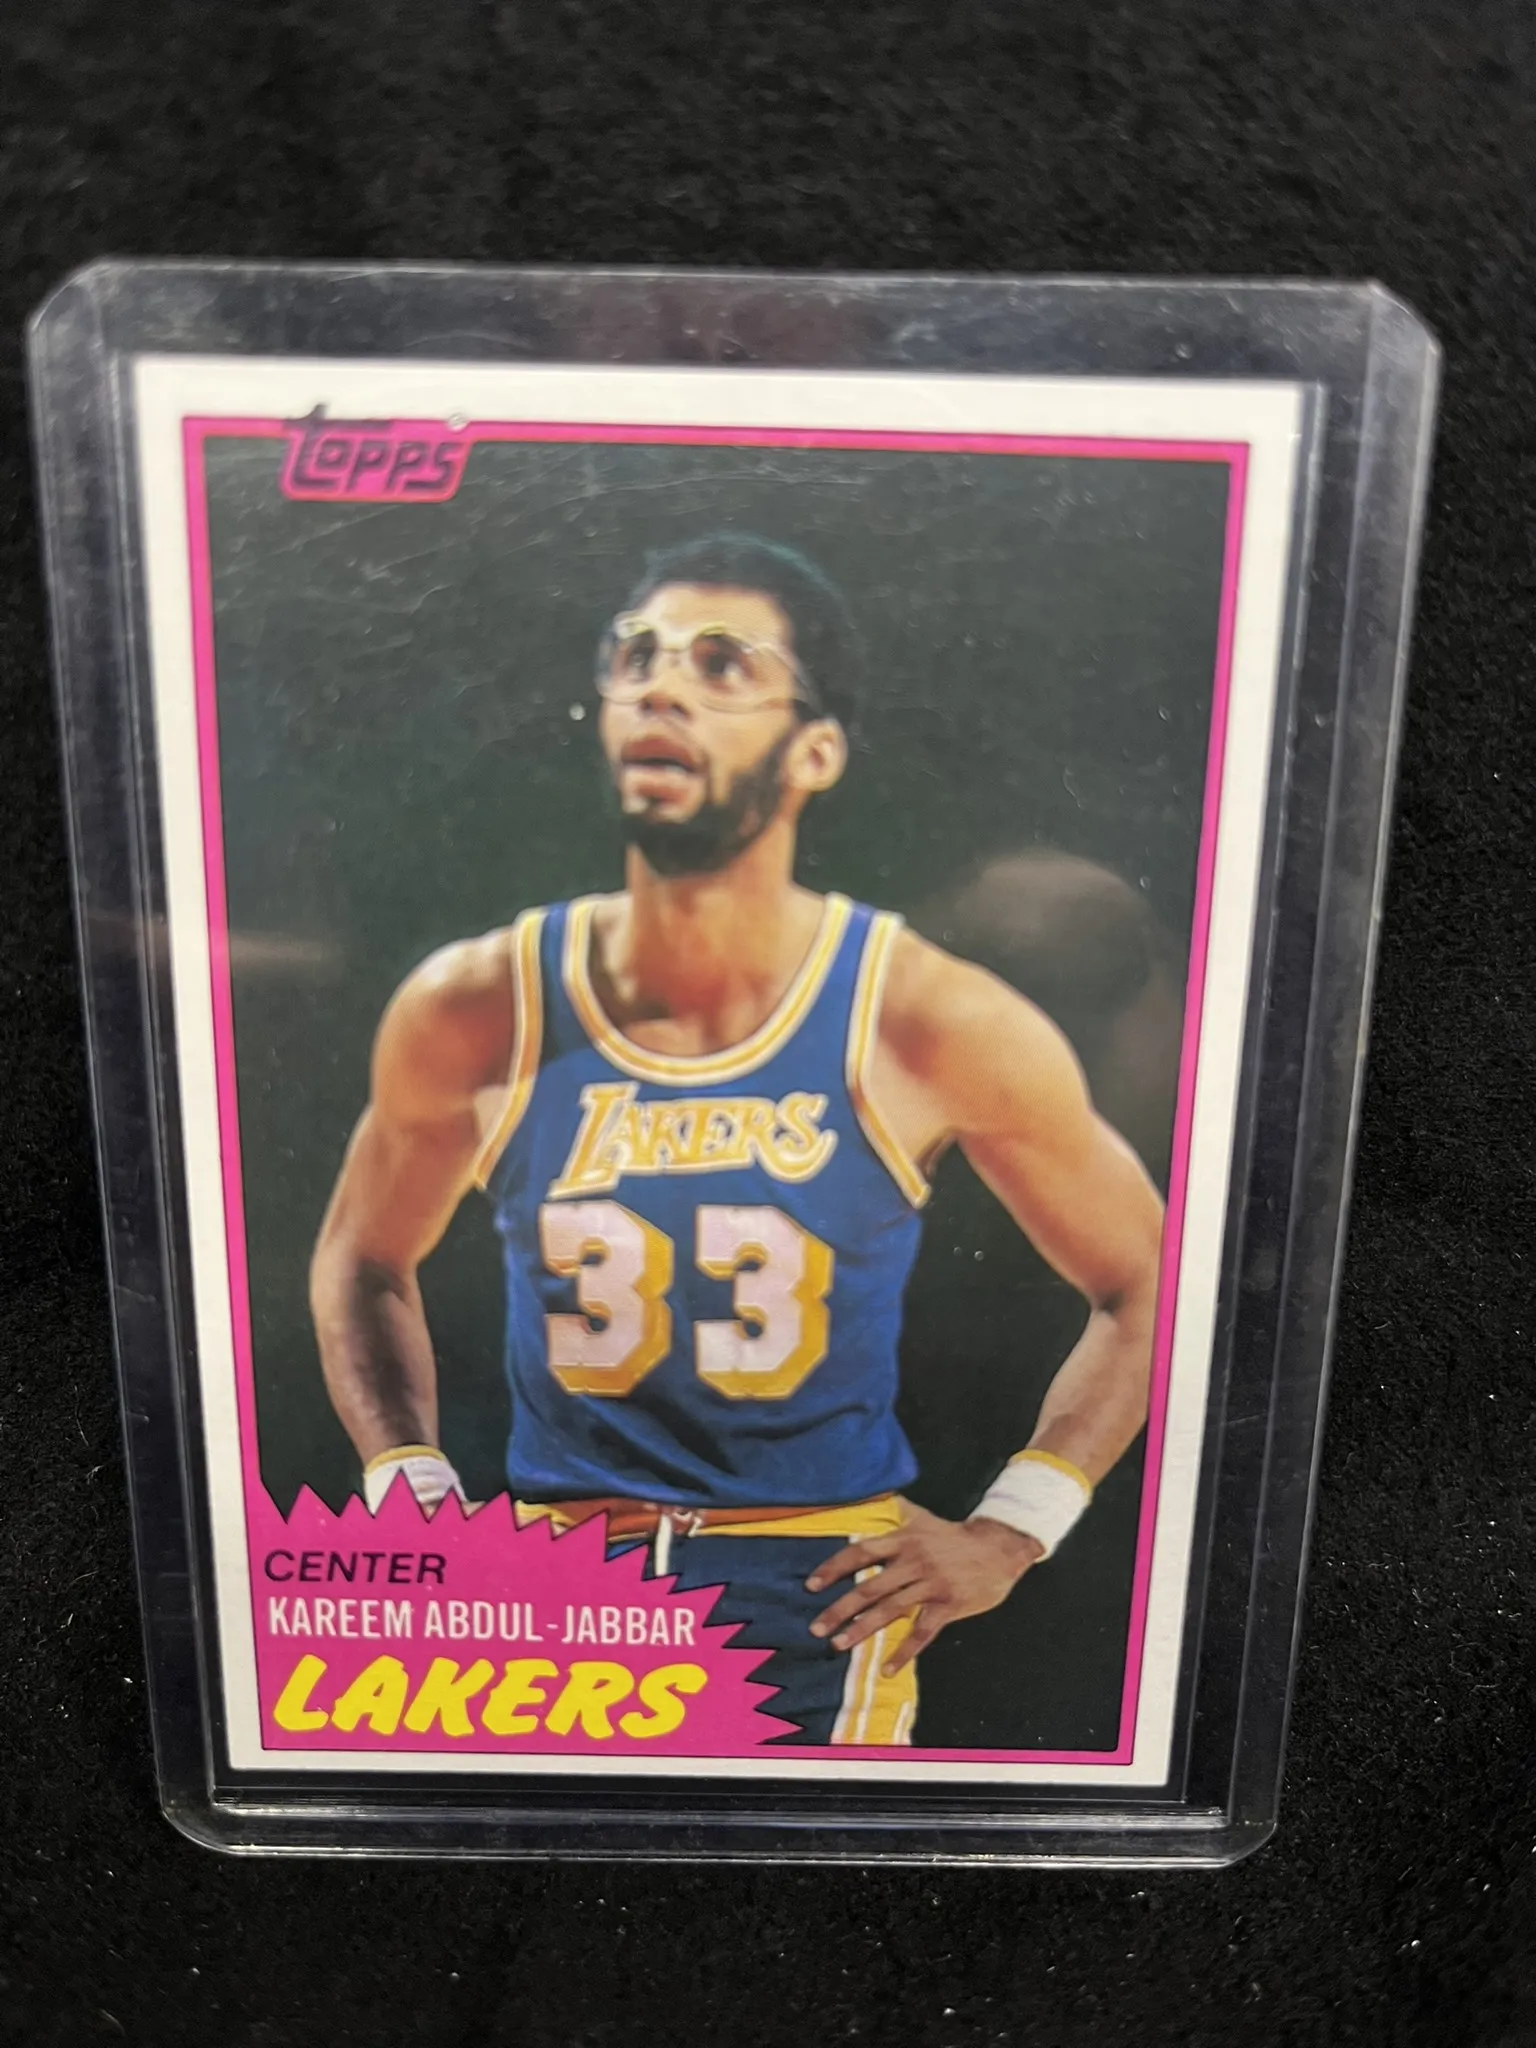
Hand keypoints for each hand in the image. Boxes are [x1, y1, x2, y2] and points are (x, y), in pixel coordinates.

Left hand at [805, 1503, 1043, 1676]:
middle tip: (816, 1627)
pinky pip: (922, 1632)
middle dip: (840, 1609)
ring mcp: (931, 1584)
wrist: (999, 1548)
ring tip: (839, 1644)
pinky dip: (905, 1652)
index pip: (861, 1553)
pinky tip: (888, 1669)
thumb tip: (876, 1493)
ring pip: (890, 1610)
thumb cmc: (955, 1536)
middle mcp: (913, 1561)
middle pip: (869, 1586)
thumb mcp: (923, 1518)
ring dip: (862, 1629)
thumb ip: (898, 1511)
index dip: (834, 1568)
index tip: (811, 1585)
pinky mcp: (948, 1605)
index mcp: (903, 1540)